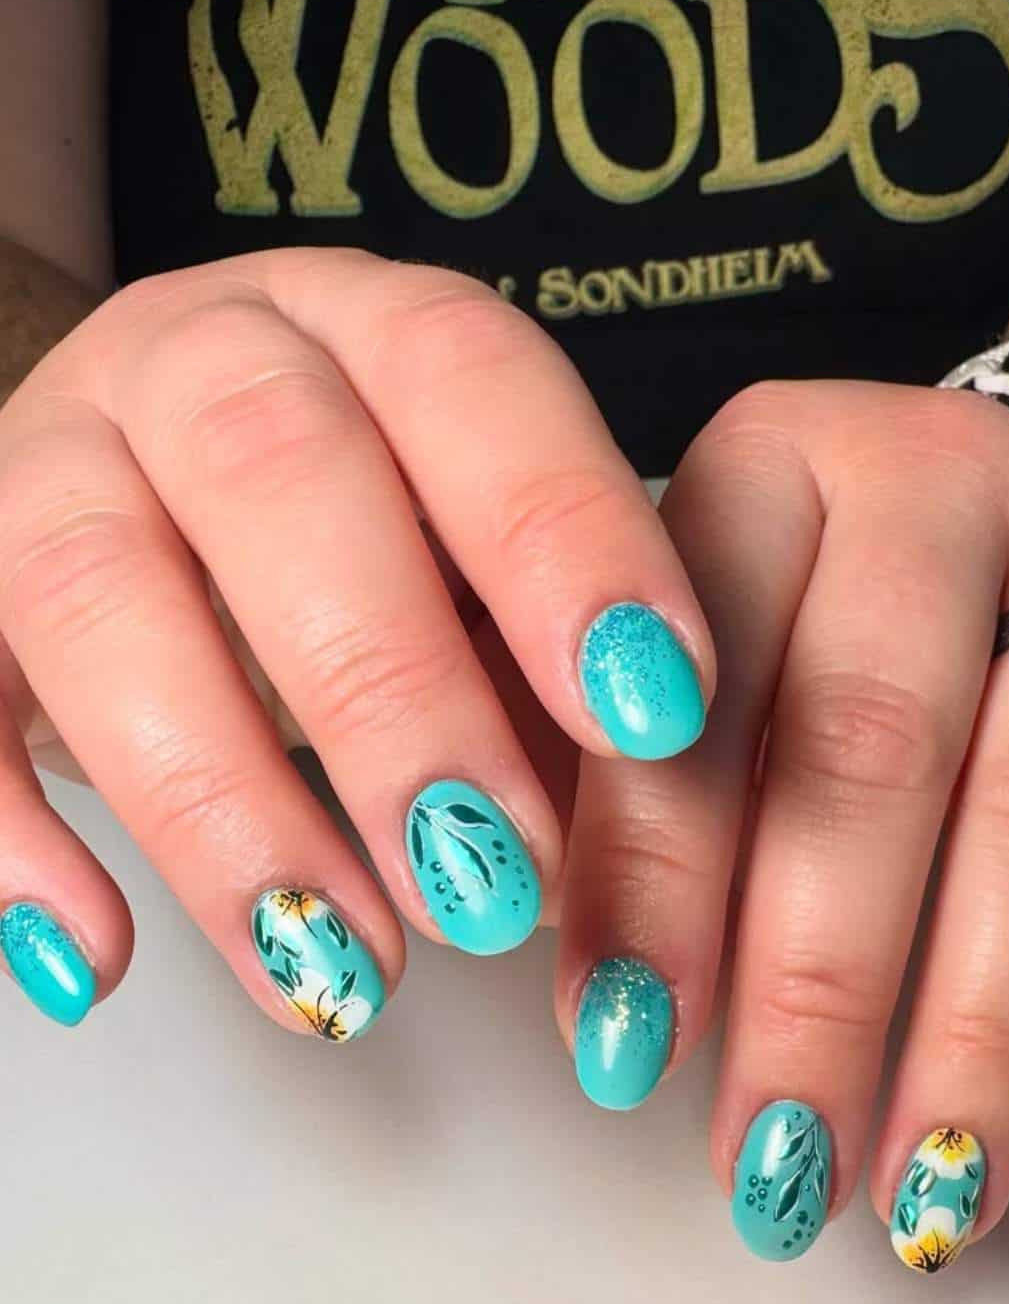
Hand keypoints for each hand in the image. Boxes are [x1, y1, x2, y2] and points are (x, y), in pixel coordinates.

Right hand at [0, 248, 713, 1033]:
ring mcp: (49, 460)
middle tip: (489, 890)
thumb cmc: (371, 548)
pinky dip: (9, 835)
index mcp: (368, 332)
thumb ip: (544, 675)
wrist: (151, 483)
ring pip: (96, 592)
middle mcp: (196, 362)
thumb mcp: (477, 580)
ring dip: (225, 803)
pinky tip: (97, 961)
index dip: (562, 538)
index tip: (650, 713)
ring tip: (341, 972)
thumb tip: (620, 856)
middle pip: (274, 472)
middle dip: (392, 696)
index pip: (468, 381)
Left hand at [555, 379, 1008, 1267]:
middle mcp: (926, 490)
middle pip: (877, 745)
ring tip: (925, 1187)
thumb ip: (573, 754)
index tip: (622, 1046)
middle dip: (820, 984)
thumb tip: (503, 914)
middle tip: (777, 1162)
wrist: (960, 490)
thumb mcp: (643, 630)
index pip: (699, 685)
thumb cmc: (770, 601)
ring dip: (984, 1020)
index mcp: (758, 475)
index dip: (658, 879)